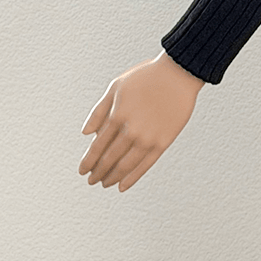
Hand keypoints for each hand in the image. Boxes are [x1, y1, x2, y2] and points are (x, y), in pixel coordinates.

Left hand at [79, 50, 204, 191]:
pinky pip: (145, 165)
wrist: (178, 74)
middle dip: (98, 172)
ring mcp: (148, 137)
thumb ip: (99, 111)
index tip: (82, 170)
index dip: (88, 161)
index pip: (97, 146)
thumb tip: (86, 133)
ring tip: (105, 183)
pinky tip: (123, 186)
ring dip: (112, 177)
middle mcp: (131, 130)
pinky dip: (132, 177)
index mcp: (117, 115)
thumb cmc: (146, 77)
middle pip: (109, 159)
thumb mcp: (116, 87)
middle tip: (91, 180)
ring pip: (125, 165)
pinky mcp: (163, 142)